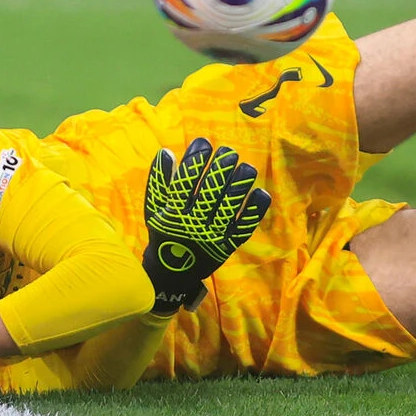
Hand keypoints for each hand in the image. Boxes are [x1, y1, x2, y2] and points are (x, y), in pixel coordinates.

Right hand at [142, 138, 270, 313]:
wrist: (171, 272)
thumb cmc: (163, 233)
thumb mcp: (154, 208)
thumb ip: (159, 181)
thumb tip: (166, 152)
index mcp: (173, 214)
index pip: (185, 183)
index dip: (195, 161)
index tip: (204, 143)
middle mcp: (193, 226)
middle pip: (210, 194)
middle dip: (220, 170)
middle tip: (229, 152)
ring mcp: (212, 237)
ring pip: (228, 208)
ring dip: (239, 186)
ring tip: (247, 167)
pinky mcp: (227, 246)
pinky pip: (243, 227)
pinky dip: (253, 210)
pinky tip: (261, 193)